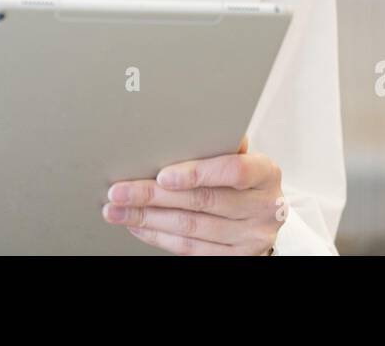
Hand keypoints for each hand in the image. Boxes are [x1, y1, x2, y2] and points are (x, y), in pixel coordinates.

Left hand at [102, 135, 286, 254]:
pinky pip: (189, 248)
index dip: (196, 173)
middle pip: (202, 201)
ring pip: (190, 227)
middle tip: (120, 190)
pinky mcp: (235, 257)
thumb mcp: (244, 156)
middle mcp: (263, 208)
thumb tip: (185, 126)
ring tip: (118, 209)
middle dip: (154, 196)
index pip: (233, 171)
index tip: (162, 175)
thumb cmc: (246, 179)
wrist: (266, 216)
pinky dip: (158, 235)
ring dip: (147, 218)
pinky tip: (138, 226)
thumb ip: (219, 145)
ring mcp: (250, 237)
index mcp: (266, 173)